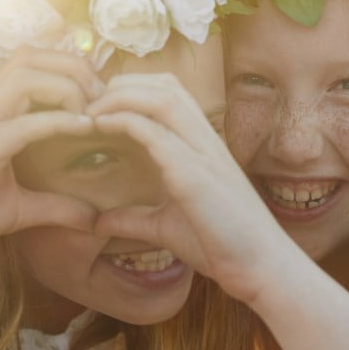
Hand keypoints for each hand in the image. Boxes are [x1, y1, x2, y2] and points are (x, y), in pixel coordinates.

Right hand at [0, 48, 104, 268]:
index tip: (101, 98)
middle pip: (32, 56)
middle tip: (104, 97)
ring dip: (68, 87)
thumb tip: (94, 219)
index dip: (69, 69)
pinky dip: (58, 121)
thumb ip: (57, 207)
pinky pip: (24, 122)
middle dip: (74, 67)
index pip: (31, 63)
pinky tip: (85, 128)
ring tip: (94, 111)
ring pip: (27, 76)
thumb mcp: (21, 209)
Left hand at [86, 73, 296, 304]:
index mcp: (203, 146)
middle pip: (165, 85)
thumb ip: (133, 219)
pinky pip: (157, 133)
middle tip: (88, 102)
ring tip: (92, 109)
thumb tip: (98, 222)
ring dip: (122, 95)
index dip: (133, 88)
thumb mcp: (165, 227)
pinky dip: (126, 121)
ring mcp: (203, 154)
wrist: (260, 266)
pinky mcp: (196, 174)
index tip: (99, 107)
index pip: (170, 94)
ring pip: (163, 98)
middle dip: (122, 83)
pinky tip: (101, 126)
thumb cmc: (222, 244)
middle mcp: (206, 141)